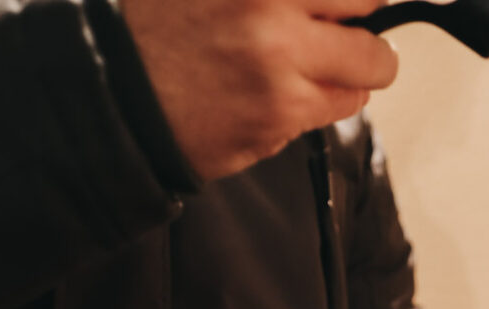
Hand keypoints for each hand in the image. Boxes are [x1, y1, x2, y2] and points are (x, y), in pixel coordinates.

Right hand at [120, 0, 399, 179]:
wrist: (117, 91)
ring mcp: (279, 67)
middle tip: (360, 33)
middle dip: (370, 21)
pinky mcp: (280, 117)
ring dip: (357, 71)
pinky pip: (335, 108)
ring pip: (366, 71)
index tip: (354, 6)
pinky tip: (294, 93)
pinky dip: (326, 101)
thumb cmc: (154, 25)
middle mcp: (271, 11)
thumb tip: (332, 2)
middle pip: (371, 5)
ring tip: (327, 67)